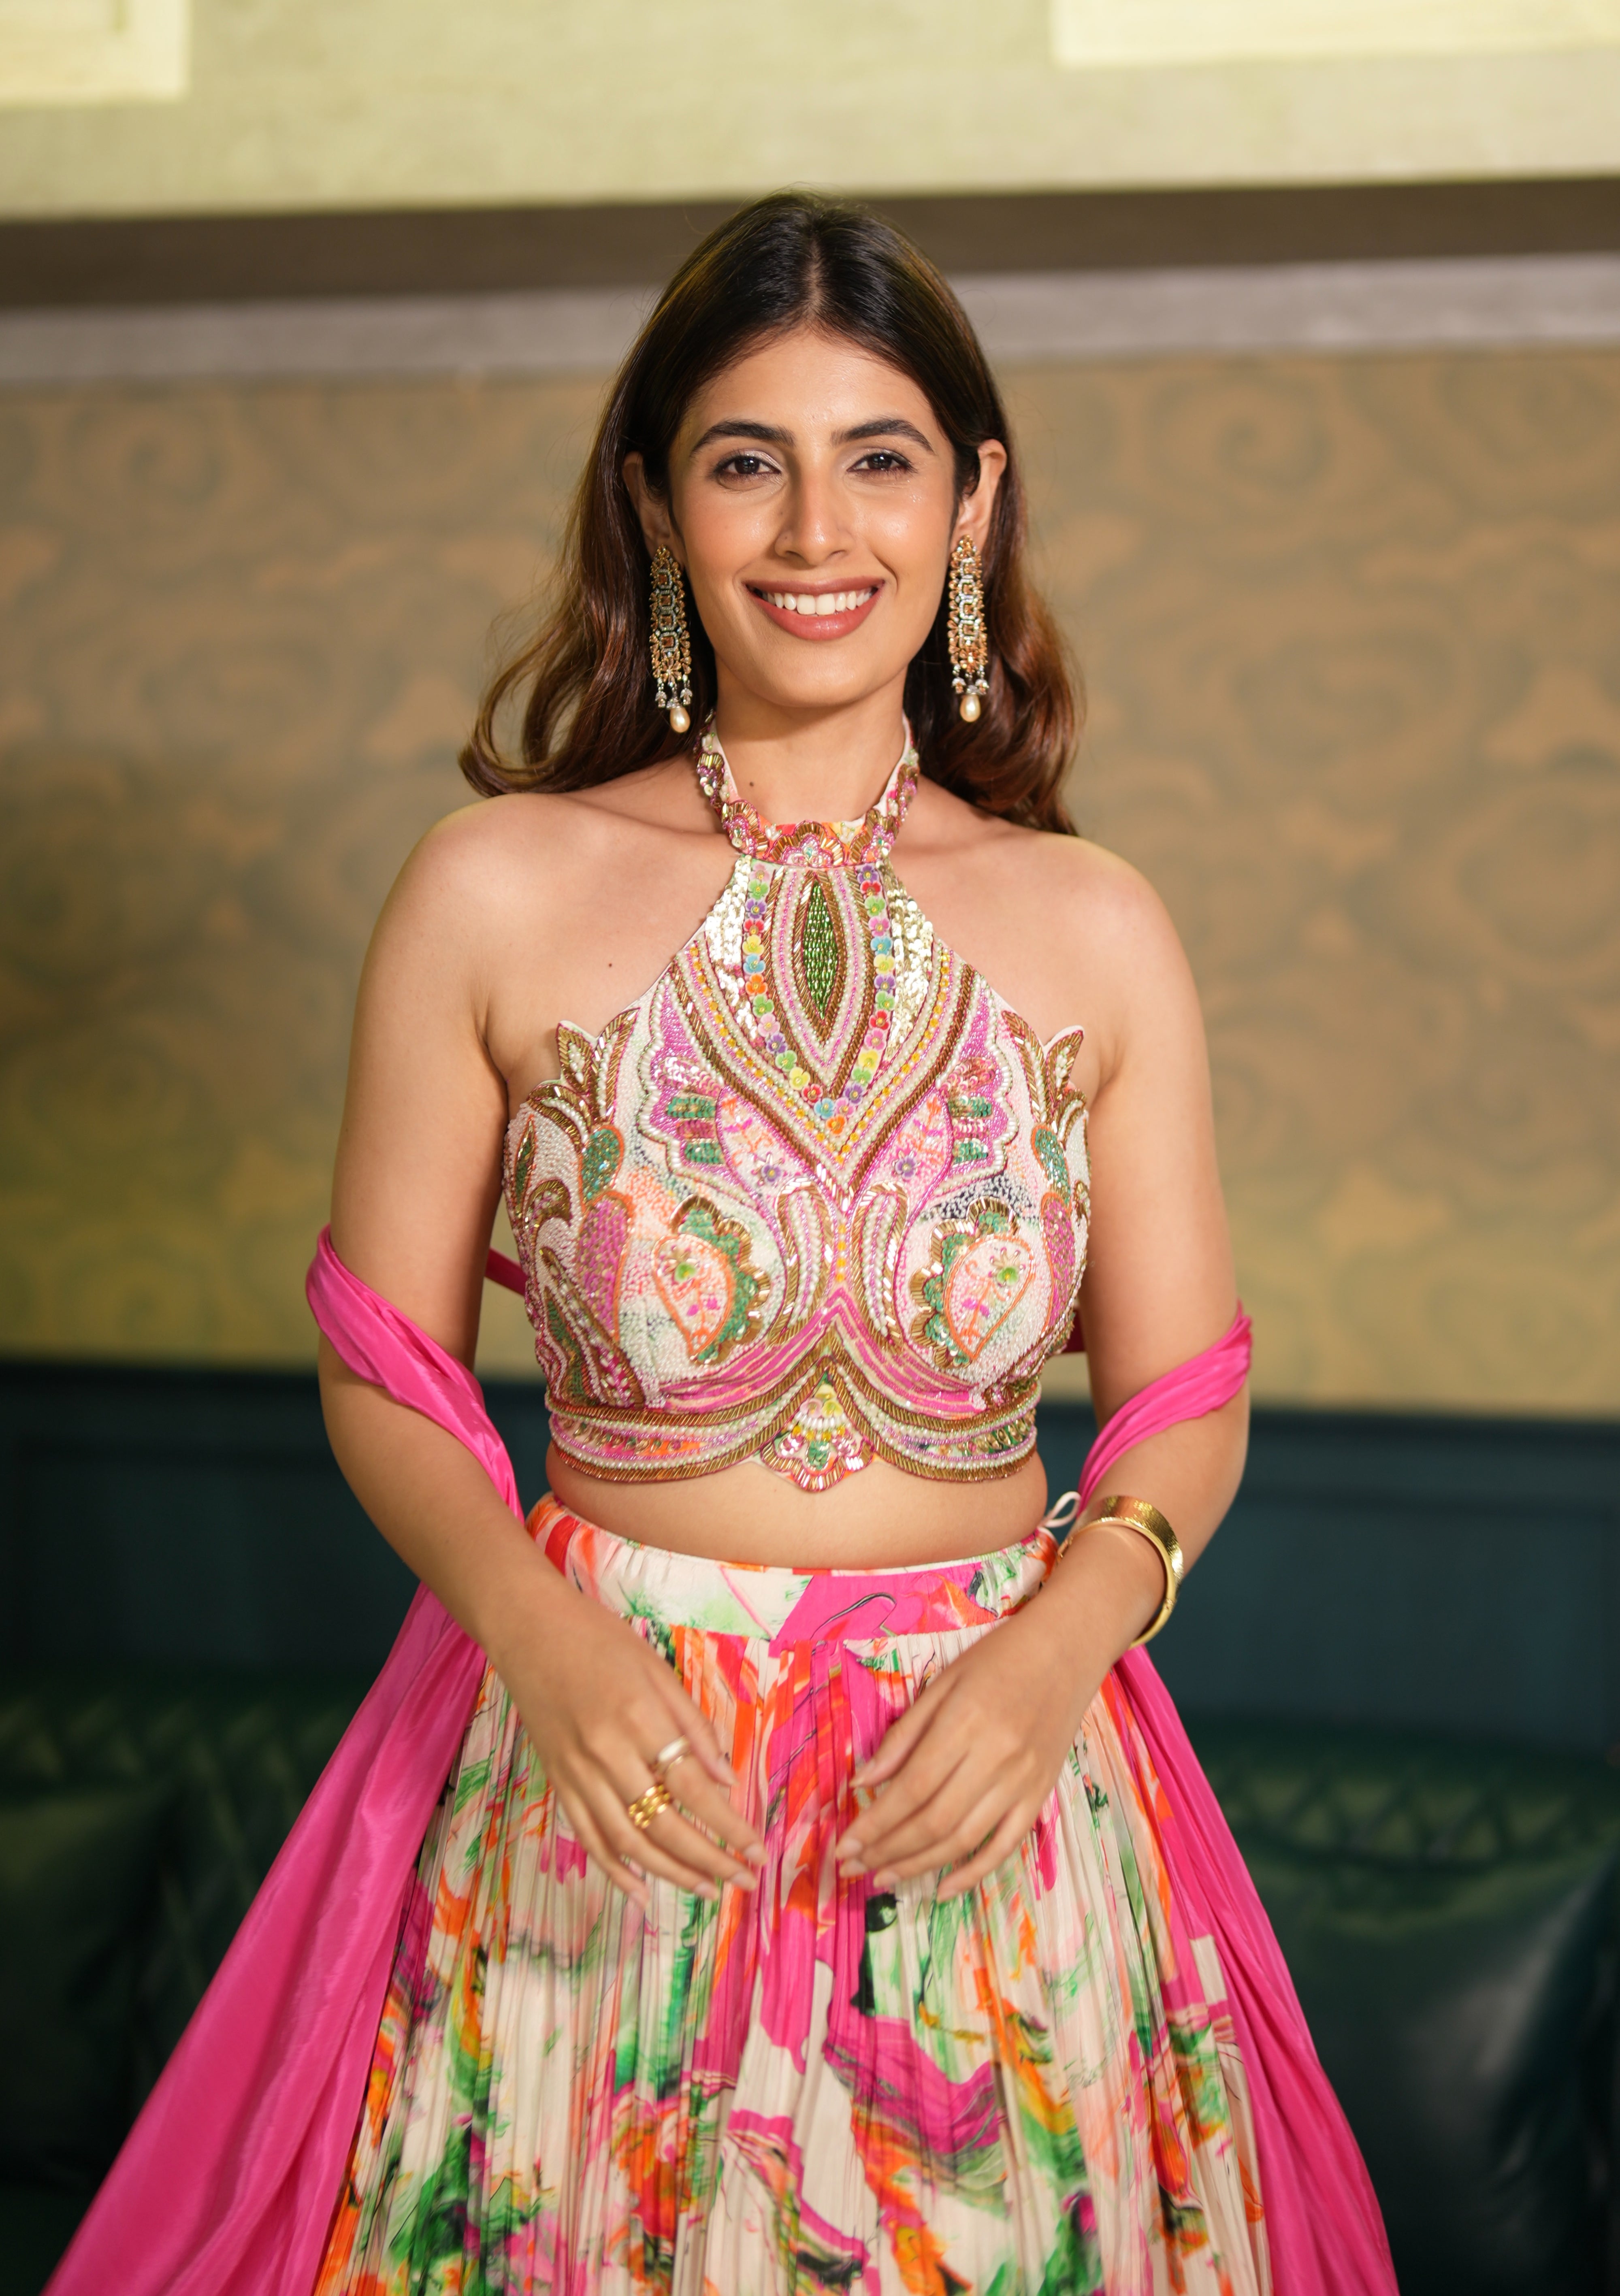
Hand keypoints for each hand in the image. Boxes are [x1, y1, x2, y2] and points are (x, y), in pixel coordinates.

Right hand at [493, 1576, 764, 1908]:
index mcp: (639, 1718)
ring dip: (670, 1874)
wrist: (527, 1629)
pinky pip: (588, 1838)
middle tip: (742, 1880)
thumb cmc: (599, 1639)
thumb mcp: (657, 1669)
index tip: (755, 1849)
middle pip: (663, 1825)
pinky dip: (615, 1871)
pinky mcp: (556, 1782)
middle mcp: (605, 1753)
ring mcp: (576, 1773)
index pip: (692, 1787)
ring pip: (627, 1842)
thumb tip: (726, 1780)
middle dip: (708, 1860)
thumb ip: (692, 1726)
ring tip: (706, 1890)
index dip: (728, 1824)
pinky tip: (642, 1894)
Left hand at [833, 1601, 1098, 1901]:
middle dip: (887, 1849)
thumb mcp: (943, 1683)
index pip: (911, 1787)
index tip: (844, 1844)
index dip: (874, 1823)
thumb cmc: (997, 1659)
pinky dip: (972, 1873)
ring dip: (918, 1865)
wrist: (1067, 1649)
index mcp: (965, 1722)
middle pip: (934, 1820)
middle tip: (853, 1866)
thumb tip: (863, 1781)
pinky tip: (940, 1889)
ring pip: (964, 1839)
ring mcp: (1023, 1781)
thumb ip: (904, 1735)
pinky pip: (1004, 1846)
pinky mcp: (1041, 1794)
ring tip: (883, 1877)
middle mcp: (996, 1757)